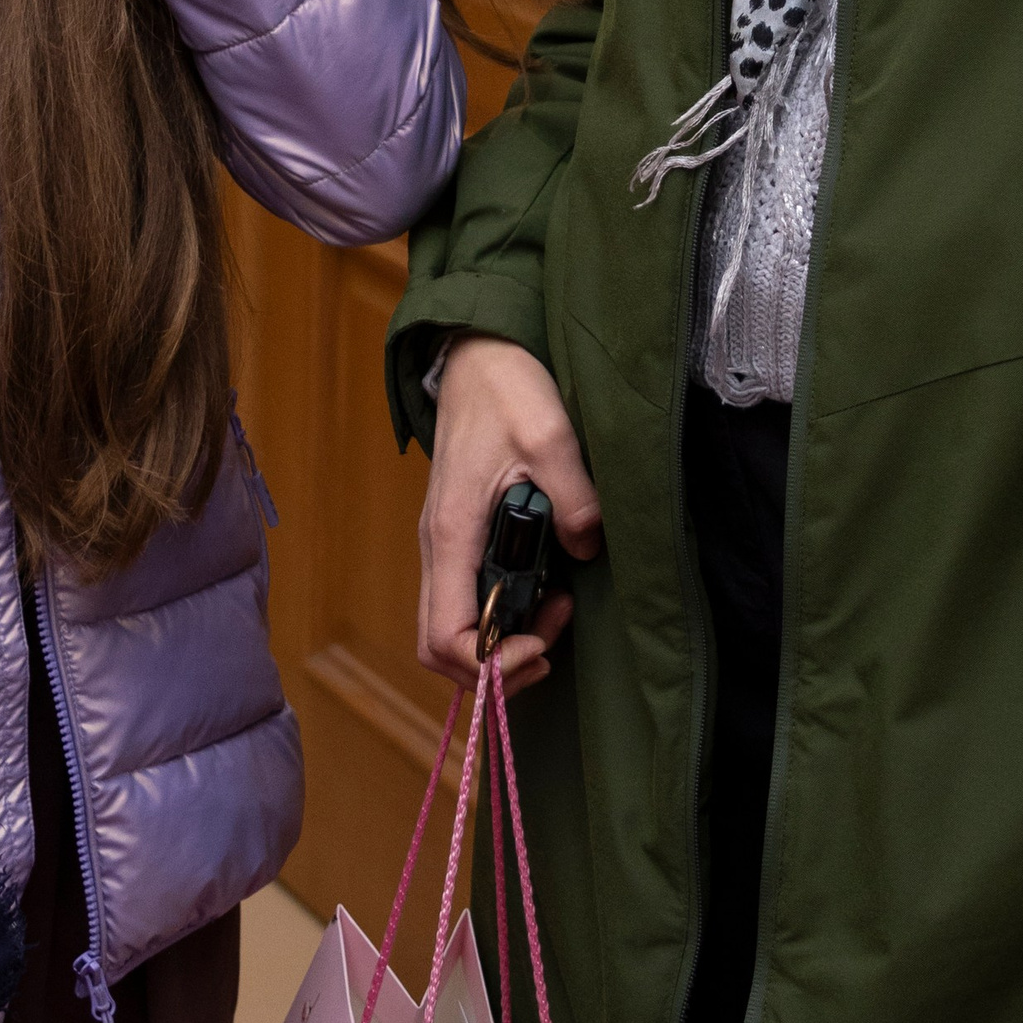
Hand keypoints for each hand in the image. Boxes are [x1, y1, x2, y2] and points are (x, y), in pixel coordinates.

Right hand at [418, 335, 603, 694]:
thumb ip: (574, 497)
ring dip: (504, 640)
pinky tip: (545, 589)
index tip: (543, 643)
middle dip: (498, 665)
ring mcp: (444, 545)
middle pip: (441, 647)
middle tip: (553, 640)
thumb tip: (586, 551)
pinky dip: (502, 614)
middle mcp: (437, 548)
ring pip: (453, 628)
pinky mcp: (459, 538)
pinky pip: (467, 600)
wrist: (478, 357)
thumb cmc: (507, 390)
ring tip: (558, 610)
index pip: (445, 637)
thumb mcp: (551, 435)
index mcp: (452, 533)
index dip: (491, 662)